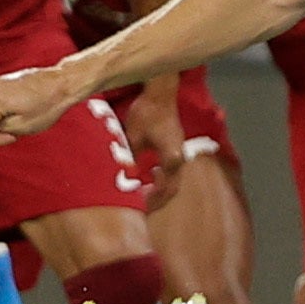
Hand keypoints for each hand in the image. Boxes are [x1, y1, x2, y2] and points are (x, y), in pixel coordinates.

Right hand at [0, 63, 80, 144]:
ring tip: (23, 116)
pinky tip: (22, 109)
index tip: (13, 137)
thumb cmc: (49, 104)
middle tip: (19, 129)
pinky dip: (5, 111)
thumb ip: (1, 129)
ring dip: (2, 119)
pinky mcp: (2, 81)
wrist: (63, 83)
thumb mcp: (23, 126)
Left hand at [124, 82, 188, 210]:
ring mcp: (180, 153)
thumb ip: (131, 161)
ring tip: (143, 198)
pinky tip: (149, 178)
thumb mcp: (133, 138)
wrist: (161, 93)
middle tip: (141, 210)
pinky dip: (162, 180)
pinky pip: (172, 171)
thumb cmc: (147, 113)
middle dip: (157, 201)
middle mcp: (180, 159)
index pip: (164, 189)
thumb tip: (124, 179)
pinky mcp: (176, 147)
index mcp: (172, 159)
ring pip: (174, 181)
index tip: (137, 208)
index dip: (150, 202)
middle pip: (172, 189)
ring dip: (160, 192)